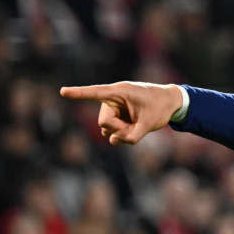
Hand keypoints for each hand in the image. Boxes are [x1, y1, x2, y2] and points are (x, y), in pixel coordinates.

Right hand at [59, 82, 182, 144]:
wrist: (172, 102)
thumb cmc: (161, 107)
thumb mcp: (149, 124)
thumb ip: (132, 136)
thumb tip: (113, 141)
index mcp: (120, 92)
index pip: (95, 93)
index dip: (78, 93)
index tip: (62, 91)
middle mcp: (114, 98)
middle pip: (104, 122)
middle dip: (118, 129)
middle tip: (136, 127)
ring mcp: (114, 107)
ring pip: (106, 127)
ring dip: (120, 131)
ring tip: (137, 125)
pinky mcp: (117, 115)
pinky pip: (112, 130)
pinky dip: (121, 133)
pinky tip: (133, 129)